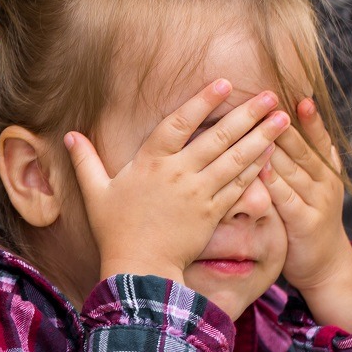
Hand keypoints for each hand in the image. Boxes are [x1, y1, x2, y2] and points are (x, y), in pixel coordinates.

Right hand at [63, 79, 290, 304]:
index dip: (203, 101)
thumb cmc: (115, 231)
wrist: (139, 268)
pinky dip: (257, 168)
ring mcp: (198, 193)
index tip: (225, 83)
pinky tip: (272, 153)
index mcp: (150, 162)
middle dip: (247, 114)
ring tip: (282, 119)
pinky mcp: (213, 213)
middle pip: (218, 136)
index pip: (180, 122)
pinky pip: (239, 186)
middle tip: (271, 96)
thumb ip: (85, 162)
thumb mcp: (96, 194)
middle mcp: (178, 173)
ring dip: (261, 137)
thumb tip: (69, 136)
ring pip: (235, 158)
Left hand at [262, 99, 351, 302]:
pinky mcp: (305, 222)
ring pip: (294, 168)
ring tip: (261, 124)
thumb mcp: (309, 187)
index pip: (318, 138)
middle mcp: (325, 181)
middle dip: (285, 124)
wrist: (324, 265)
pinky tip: (259, 167)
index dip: (310, 118)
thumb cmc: (307, 220)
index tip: (300, 96)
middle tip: (268, 101)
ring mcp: (318, 201)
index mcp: (326, 170)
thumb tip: (276, 128)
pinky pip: (286, 197)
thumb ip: (298, 162)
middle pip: (302, 148)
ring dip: (277, 146)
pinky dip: (273, 181)